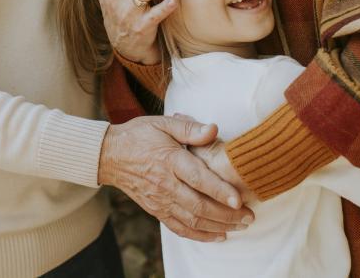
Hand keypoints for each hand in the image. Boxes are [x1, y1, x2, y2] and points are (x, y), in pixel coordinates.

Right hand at [99, 115, 253, 240]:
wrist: (110, 155)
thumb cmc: (140, 135)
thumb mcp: (164, 123)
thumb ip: (190, 128)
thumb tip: (214, 129)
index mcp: (170, 160)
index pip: (198, 179)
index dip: (219, 190)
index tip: (239, 199)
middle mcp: (165, 184)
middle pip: (199, 205)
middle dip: (227, 215)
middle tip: (249, 217)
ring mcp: (160, 200)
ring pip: (192, 220)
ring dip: (218, 226)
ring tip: (240, 227)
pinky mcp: (156, 210)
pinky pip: (179, 228)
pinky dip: (199, 235)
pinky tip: (217, 236)